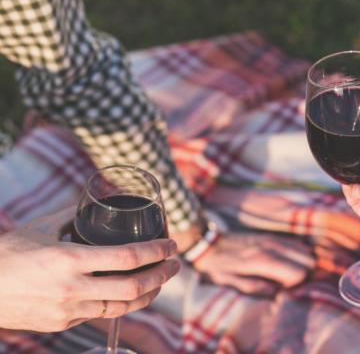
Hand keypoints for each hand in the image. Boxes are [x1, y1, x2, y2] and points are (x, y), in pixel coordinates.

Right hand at [0, 207, 180, 331]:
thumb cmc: (8, 253)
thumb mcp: (40, 228)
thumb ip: (72, 216)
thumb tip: (98, 203)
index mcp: (67, 259)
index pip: (127, 257)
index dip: (156, 252)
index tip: (171, 245)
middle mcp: (71, 288)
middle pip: (134, 286)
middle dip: (163, 275)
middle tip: (175, 265)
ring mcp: (68, 310)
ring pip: (122, 306)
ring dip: (148, 294)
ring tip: (160, 281)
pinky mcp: (63, 324)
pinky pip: (102, 314)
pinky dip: (122, 304)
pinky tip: (131, 294)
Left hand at [193, 232, 313, 295]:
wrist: (207, 243)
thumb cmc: (216, 267)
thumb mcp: (229, 283)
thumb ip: (254, 288)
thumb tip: (276, 292)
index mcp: (262, 261)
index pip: (298, 272)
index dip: (296, 285)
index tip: (284, 291)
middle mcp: (272, 247)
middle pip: (308, 260)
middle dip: (304, 274)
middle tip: (289, 283)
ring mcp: (273, 239)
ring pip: (305, 251)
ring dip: (302, 264)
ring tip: (289, 274)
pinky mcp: (272, 236)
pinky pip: (297, 243)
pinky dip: (299, 254)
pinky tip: (288, 263)